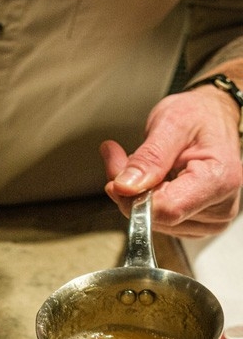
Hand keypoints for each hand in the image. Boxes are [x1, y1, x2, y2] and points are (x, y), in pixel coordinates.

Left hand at [100, 83, 241, 236]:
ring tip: (144, 165)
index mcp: (219, 179)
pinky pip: (156, 220)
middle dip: (130, 191)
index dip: (133, 196)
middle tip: (124, 159)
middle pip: (156, 217)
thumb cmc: (199, 116)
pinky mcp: (197, 222)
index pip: (166, 209)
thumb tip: (126, 187)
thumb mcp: (171, 124)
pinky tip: (149, 178)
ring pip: (151, 220)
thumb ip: (149, 157)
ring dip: (135, 194)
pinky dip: (143, 199)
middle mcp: (220, 206)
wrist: (213, 116)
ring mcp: (210, 219)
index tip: (118, 174)